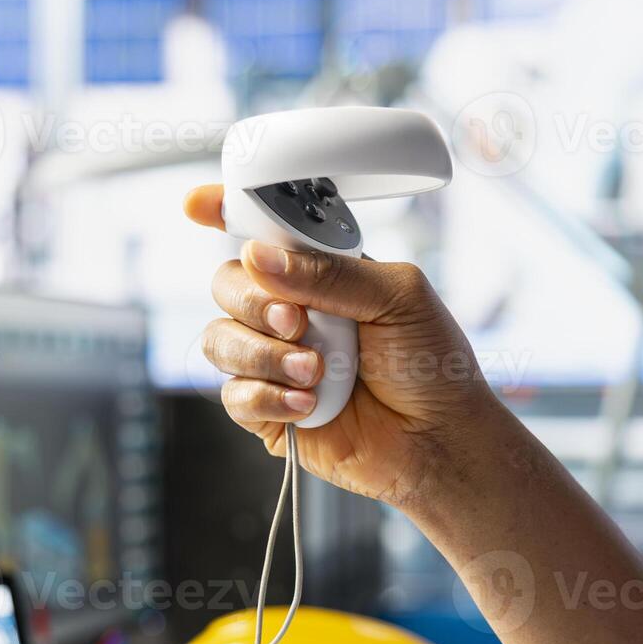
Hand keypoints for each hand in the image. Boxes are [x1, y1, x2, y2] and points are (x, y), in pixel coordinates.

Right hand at [186, 185, 500, 505]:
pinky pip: (233, 396)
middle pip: (228, 284)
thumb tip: (260, 258)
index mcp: (322, 271)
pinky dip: (267, 397)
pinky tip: (309, 405)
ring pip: (220, 340)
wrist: (443, 438)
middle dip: (253, 302)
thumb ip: (333, 274)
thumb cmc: (433, 364)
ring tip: (315, 373)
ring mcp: (275, 360)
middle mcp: (292, 310)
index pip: (265, 232)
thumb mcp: (399, 298)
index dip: (226, 211)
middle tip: (298, 322)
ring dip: (264, 355)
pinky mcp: (268, 410)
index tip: (199, 204)